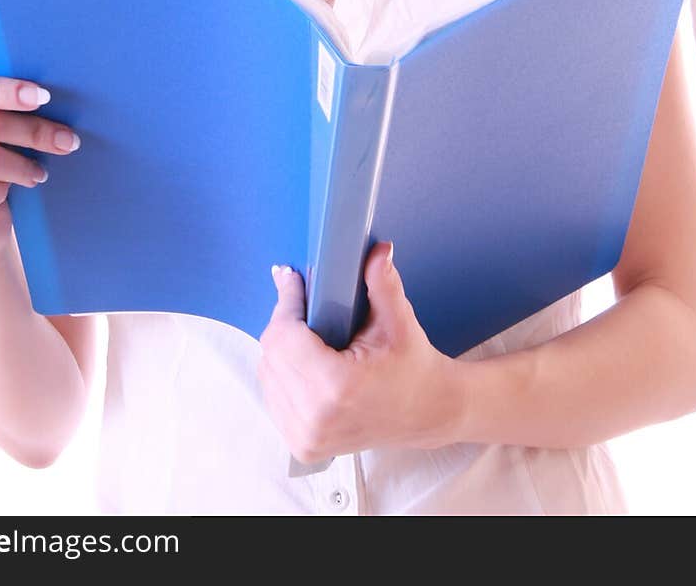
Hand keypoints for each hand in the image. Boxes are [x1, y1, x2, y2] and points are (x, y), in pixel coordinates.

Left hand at [257, 241, 468, 464]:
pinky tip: (302, 357)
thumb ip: (383, 283)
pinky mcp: (302, 446)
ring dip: (280, 346)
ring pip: (267, 374)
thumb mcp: (400, 323)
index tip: (290, 278)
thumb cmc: (415, 369)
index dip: (286, 302)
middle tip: (301, 298)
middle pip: (271, 352)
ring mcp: (306, 438)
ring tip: (305, 328)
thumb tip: (376, 249)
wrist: (428, 414)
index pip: (283, 336)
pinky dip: (282, 372)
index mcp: (335, 388)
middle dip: (284, 321)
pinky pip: (274, 396)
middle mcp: (314, 419)